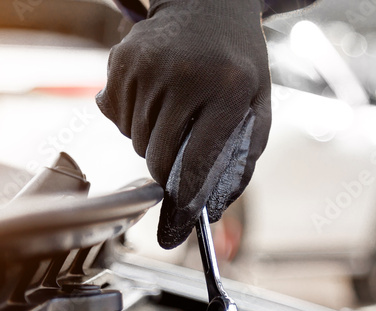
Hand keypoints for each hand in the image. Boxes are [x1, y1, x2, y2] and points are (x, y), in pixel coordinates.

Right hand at [97, 0, 270, 247]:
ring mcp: (148, 66)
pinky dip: (132, 121)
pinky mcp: (122, 61)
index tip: (178, 224)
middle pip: (157, 156)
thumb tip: (214, 208)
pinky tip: (155, 97)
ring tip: (174, 113)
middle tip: (179, 153)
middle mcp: (186, 75)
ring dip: (150, 142)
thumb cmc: (238, 62)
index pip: (196, 160)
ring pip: (134, 140)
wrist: (208, 3)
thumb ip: (243, 159)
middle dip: (165, 169)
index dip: (185, 199)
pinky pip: (116, 118)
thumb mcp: (259, 106)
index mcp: (229, 89)